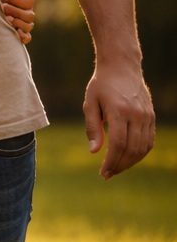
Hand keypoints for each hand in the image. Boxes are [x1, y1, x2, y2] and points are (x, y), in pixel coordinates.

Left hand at [0, 0, 36, 43]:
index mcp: (27, 0)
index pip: (29, 0)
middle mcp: (29, 13)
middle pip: (29, 14)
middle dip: (15, 10)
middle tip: (2, 7)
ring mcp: (26, 25)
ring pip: (28, 26)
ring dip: (18, 22)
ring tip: (6, 19)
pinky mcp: (22, 35)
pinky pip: (27, 38)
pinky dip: (23, 36)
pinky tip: (15, 33)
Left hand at [84, 61, 155, 179]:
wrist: (122, 67)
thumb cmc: (101, 85)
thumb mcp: (90, 103)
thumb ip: (92, 127)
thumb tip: (94, 152)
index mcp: (119, 111)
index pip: (118, 144)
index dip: (111, 161)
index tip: (103, 172)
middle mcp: (136, 115)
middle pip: (132, 149)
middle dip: (120, 165)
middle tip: (107, 174)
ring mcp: (147, 116)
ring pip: (143, 148)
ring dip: (130, 162)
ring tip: (116, 168)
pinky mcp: (151, 117)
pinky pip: (149, 141)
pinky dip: (140, 152)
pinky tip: (128, 157)